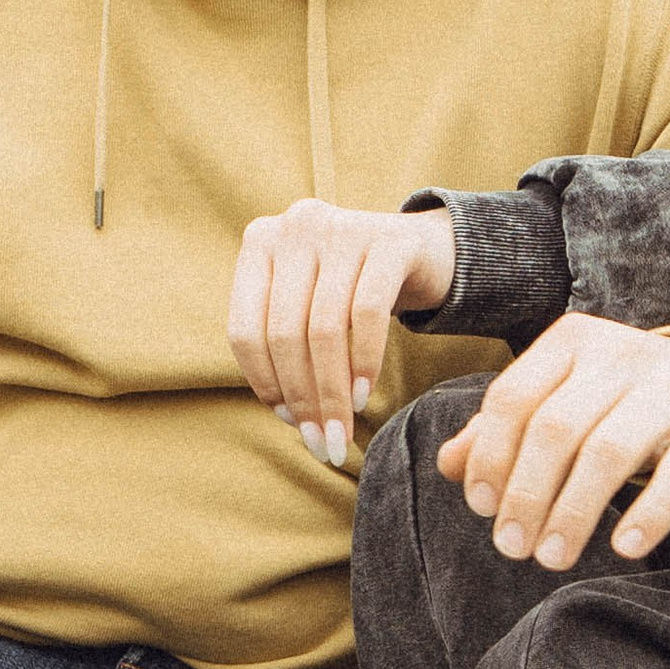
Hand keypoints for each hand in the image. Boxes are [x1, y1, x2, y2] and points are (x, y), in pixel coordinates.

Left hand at [227, 199, 458, 458]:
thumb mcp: (308, 306)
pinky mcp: (389, 240)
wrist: (424, 252)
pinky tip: (365, 393)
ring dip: (333, 391)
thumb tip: (288, 415)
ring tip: (343, 429)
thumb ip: (285, 345)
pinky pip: (368, 313)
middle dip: (303, 397)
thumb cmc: (353, 290)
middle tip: (323, 442)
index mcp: (260, 242)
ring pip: (324, 328)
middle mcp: (295, 226)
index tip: (290, 422)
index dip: (264, 383)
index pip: (245, 329)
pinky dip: (364, 361)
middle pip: (285, 332)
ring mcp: (342, 228)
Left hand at [437, 314, 669, 571]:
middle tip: (511, 548)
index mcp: (572, 341)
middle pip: (556, 428)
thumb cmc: (625, 402)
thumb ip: (507, 427)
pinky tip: (623, 548)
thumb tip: (449, 465)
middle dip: (525, 494)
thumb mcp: (566, 398)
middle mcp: (620, 356)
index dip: (489, 457)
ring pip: (609, 451)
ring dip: (573, 512)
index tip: (482, 508)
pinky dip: (649, 512)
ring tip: (552, 558)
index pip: (513, 398)